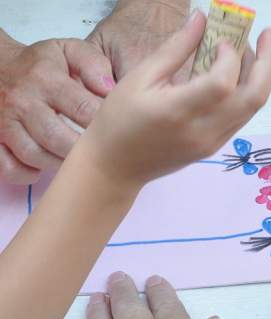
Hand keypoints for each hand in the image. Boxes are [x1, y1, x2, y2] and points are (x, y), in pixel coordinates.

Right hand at [0, 37, 113, 183]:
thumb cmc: (43, 65)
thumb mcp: (69, 51)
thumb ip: (94, 65)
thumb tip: (110, 90)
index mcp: (46, 79)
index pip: (82, 109)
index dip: (105, 125)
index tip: (119, 133)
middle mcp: (22, 102)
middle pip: (58, 138)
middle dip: (84, 150)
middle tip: (101, 154)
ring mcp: (5, 123)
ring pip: (35, 156)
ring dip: (61, 163)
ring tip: (78, 160)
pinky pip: (8, 168)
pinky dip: (27, 174)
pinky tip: (43, 167)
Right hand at [81, 10, 270, 187]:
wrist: (117, 167)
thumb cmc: (119, 120)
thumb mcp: (140, 78)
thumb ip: (175, 49)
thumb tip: (201, 18)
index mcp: (179, 112)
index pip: (223, 84)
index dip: (230, 57)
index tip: (220, 40)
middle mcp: (203, 131)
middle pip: (255, 97)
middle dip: (269, 62)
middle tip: (268, 33)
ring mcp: (213, 142)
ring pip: (253, 107)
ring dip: (260, 75)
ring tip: (249, 49)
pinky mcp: (216, 146)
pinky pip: (242, 115)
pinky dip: (247, 90)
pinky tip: (237, 72)